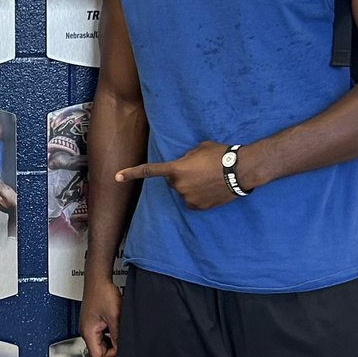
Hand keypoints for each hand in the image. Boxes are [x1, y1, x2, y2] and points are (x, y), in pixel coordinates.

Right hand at [80, 275, 121, 356]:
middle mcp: (87, 331)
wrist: (98, 279)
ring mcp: (90, 326)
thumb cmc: (102, 293)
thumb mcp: (114, 317)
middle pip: (101, 352)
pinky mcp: (95, 322)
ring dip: (114, 344)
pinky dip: (112, 336)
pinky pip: (104, 335)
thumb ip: (118, 336)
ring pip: (103, 344)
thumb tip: (123, 350)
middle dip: (114, 354)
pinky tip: (119, 330)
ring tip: (123, 337)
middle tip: (126, 349)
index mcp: (88, 332)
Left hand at [116, 139, 237, 209]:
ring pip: (183, 192)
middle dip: (181, 176)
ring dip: (191, 186)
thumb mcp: (198, 148)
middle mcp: (178, 186)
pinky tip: (211, 189)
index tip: (116, 177)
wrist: (240, 170)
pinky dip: (198, 197)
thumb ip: (185, 157)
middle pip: (172, 181)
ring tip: (209, 178)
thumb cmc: (220, 154)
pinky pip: (192, 202)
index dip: (131, 173)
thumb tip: (183, 164)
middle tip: (200, 169)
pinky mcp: (198, 208)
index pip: (149, 171)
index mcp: (175, 169)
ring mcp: (188, 198)